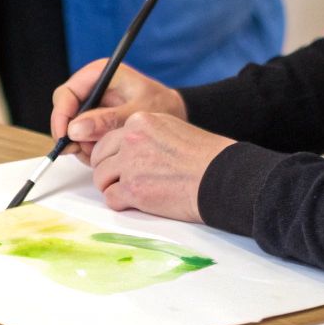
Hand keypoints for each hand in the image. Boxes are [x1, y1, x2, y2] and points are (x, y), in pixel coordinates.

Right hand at [50, 59, 186, 162]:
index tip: (65, 137)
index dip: (60, 116)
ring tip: (105, 151)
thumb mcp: (136, 113)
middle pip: (65, 114)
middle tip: (87, 152)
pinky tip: (107, 151)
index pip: (66, 94)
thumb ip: (107, 121)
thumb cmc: (161, 106)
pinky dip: (90, 149)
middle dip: (73, 136)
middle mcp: (91, 88)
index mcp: (99, 74)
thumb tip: (75, 129)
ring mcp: (92, 105)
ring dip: (83, 146)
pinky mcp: (95, 120)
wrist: (174, 116)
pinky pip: (82, 137)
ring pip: (71, 129)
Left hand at [89, 112, 233, 222]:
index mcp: (140, 120)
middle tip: (122, 182)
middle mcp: (131, 138)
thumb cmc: (206, 157)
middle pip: (100, 157)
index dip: (114, 156)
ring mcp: (130, 163)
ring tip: (134, 194)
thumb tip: (125, 150)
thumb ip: (145, 136)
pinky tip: (138, 203)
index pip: (109, 138)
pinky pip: (111, 198)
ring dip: (113, 188)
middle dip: (108, 171)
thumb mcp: (171, 130)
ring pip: (101, 178)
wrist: (223, 177)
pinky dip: (121, 204)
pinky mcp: (133, 189)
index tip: (121, 166)